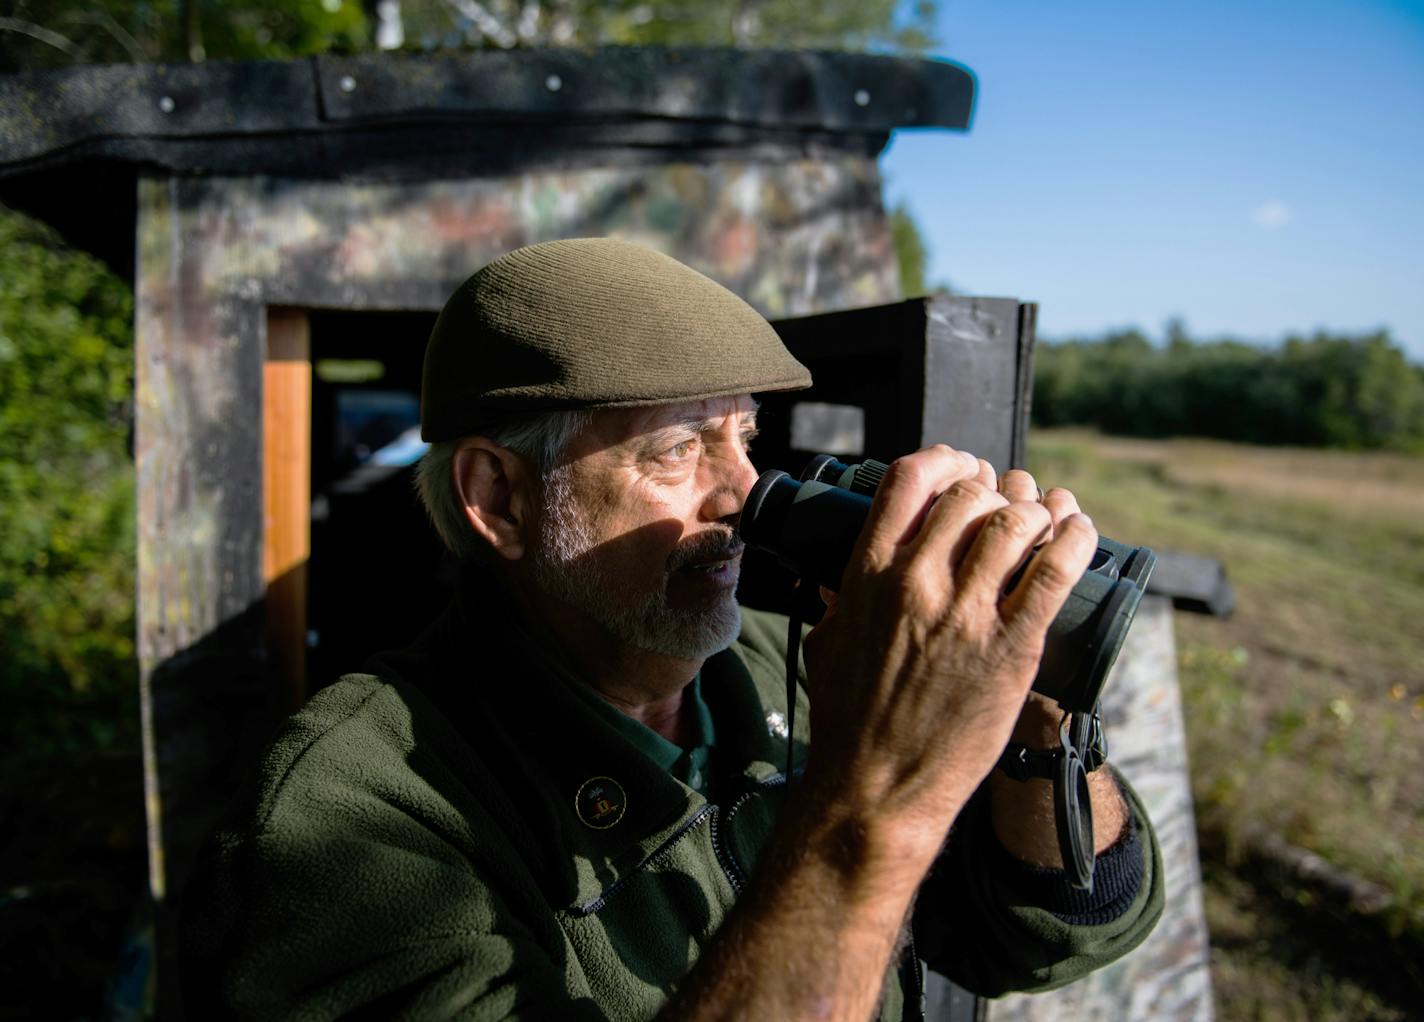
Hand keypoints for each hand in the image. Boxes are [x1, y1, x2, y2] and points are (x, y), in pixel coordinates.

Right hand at [800, 446, 1097, 868]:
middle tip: (1008, 502)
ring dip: (1037, 512)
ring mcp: (965, 615)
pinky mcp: (1011, 648)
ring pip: (1016, 523)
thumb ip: (841, 598)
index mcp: (867, 575)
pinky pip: (1054, 573)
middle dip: (995, 489)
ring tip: (1044, 521)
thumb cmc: (847, 721)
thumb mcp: (828, 643)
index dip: (946, 459)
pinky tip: (1080, 534)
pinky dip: (1075, 541)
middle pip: (970, 494)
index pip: (909, 480)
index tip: (964, 467)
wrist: (876, 789)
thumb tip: (840, 575)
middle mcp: (915, 583)